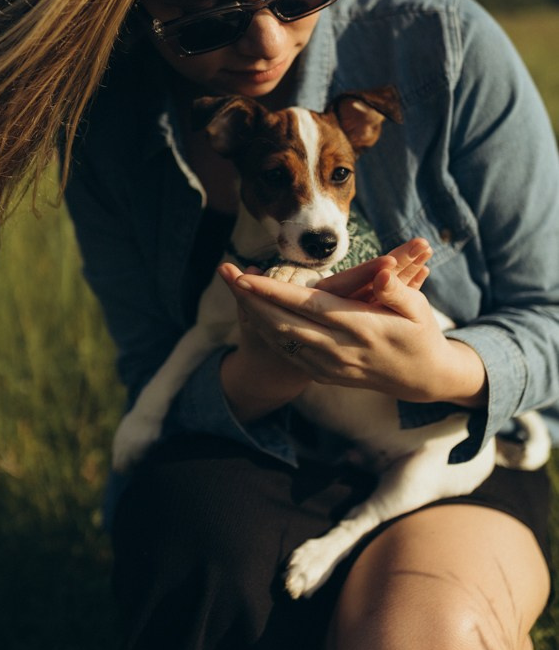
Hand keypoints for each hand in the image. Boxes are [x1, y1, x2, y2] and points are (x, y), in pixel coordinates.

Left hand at [219, 239, 486, 411]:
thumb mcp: (418, 310)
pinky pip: (288, 353)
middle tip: (226, 274)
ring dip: (253, 314)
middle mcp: (339, 349)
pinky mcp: (325, 375)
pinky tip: (254, 314)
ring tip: (234, 287)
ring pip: (281, 340)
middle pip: (283, 323)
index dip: (273, 292)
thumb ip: (396, 290)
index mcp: (360, 327)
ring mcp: (330, 366)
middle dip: (251, 299)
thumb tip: (383, 271)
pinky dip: (267, 333)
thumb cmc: (421, 334)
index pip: (307, 306)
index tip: (246, 275)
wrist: (423, 378)